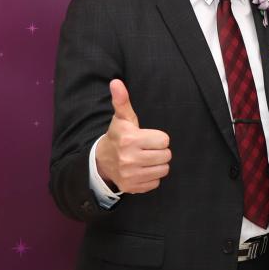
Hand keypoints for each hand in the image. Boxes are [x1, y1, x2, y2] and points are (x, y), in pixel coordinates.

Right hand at [94, 79, 171, 193]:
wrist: (101, 161)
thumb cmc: (119, 136)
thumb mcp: (122, 118)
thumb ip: (122, 100)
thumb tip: (116, 82)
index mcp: (130, 139)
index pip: (164, 140)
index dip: (158, 138)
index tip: (147, 138)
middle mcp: (129, 158)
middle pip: (166, 155)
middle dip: (160, 151)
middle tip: (148, 149)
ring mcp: (130, 175)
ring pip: (163, 170)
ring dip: (158, 164)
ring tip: (146, 159)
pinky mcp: (132, 187)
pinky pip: (156, 183)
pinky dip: (151, 178)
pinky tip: (141, 170)